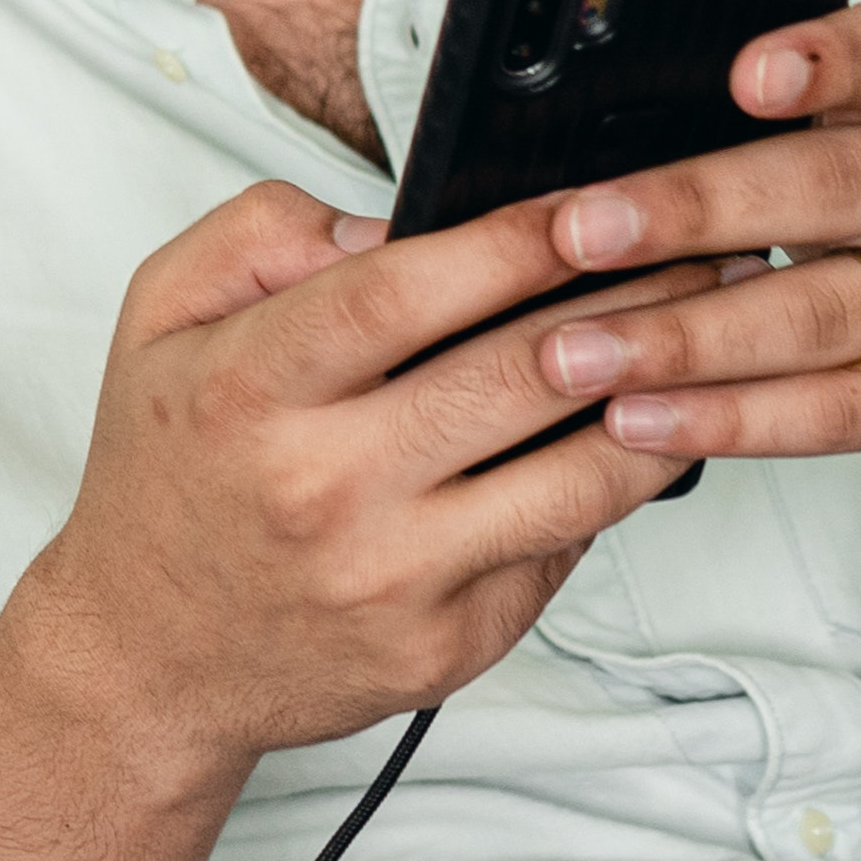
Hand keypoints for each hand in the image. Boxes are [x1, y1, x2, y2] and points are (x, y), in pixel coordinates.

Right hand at [0, 183, 719, 789]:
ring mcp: (391, 576)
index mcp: (248, 389)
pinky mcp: (445, 646)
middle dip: (630, 301)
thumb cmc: (168, 478)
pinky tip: (643, 438)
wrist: (149, 657)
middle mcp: (320, 486)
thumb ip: (255, 236)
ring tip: (711, 343)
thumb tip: (385, 224)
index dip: (516, 242)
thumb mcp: (155, 322)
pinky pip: (560, 550)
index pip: (403, 293)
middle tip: (704, 252)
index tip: (595, 204)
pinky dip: (611, 490)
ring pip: (575, 477)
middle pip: (516, 375)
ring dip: (662, 401)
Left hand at [524, 4, 860, 497]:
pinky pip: (831, 410)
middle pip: (829, 188)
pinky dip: (726, 418)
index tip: (744, 75)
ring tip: (578, 352)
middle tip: (581, 231)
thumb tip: (597, 159)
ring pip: (817, 314)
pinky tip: (642, 417)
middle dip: (692, 210)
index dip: (827, 60)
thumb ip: (773, 123)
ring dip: (682, 337)